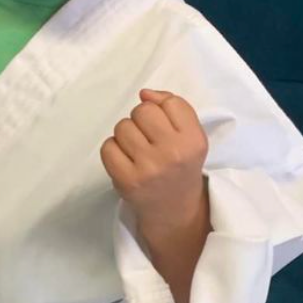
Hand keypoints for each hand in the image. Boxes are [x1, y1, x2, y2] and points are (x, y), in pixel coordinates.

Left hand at [101, 89, 208, 238]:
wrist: (174, 208)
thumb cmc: (181, 164)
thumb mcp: (191, 135)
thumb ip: (173, 107)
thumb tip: (144, 93)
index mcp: (194, 140)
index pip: (170, 102)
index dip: (162, 110)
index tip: (164, 126)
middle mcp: (173, 153)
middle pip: (143, 111)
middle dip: (141, 119)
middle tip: (148, 138)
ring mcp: (148, 168)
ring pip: (122, 127)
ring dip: (126, 134)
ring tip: (137, 150)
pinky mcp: (127, 180)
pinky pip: (108, 146)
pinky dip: (113, 150)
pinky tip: (126, 160)